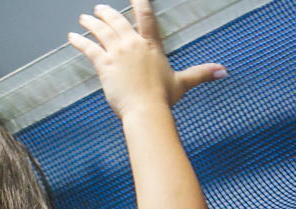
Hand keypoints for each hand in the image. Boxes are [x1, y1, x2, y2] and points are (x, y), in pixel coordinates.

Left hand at [67, 0, 225, 118]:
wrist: (146, 110)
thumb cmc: (163, 99)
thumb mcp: (184, 83)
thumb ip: (201, 73)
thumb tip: (223, 71)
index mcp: (151, 46)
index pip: (147, 17)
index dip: (139, 2)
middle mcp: (134, 45)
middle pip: (117, 21)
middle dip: (106, 13)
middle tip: (98, 9)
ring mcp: (118, 53)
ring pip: (101, 31)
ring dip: (91, 23)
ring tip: (84, 19)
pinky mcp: (105, 65)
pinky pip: (89, 48)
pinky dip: (79, 41)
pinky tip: (71, 37)